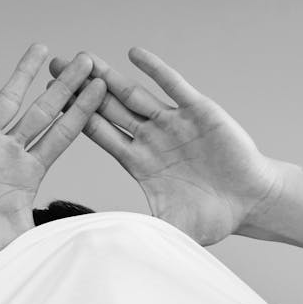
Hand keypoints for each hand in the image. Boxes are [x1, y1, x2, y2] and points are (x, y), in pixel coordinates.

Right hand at [0, 45, 106, 274]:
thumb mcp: (25, 240)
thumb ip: (54, 235)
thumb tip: (88, 241)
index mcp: (29, 173)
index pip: (62, 134)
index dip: (82, 110)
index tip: (100, 88)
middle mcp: (9, 153)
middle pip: (43, 111)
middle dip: (65, 86)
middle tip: (85, 60)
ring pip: (8, 100)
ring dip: (25, 74)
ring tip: (43, 49)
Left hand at [49, 48, 281, 245]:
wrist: (251, 201)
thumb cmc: (212, 218)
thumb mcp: (169, 229)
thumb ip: (140, 234)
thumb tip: (107, 249)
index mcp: (139, 164)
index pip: (101, 137)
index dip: (77, 120)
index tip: (51, 106)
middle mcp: (151, 139)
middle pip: (109, 109)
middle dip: (83, 90)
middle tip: (56, 70)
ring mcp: (173, 122)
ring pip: (135, 94)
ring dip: (110, 76)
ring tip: (85, 57)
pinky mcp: (198, 111)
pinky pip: (173, 85)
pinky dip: (155, 70)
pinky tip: (134, 54)